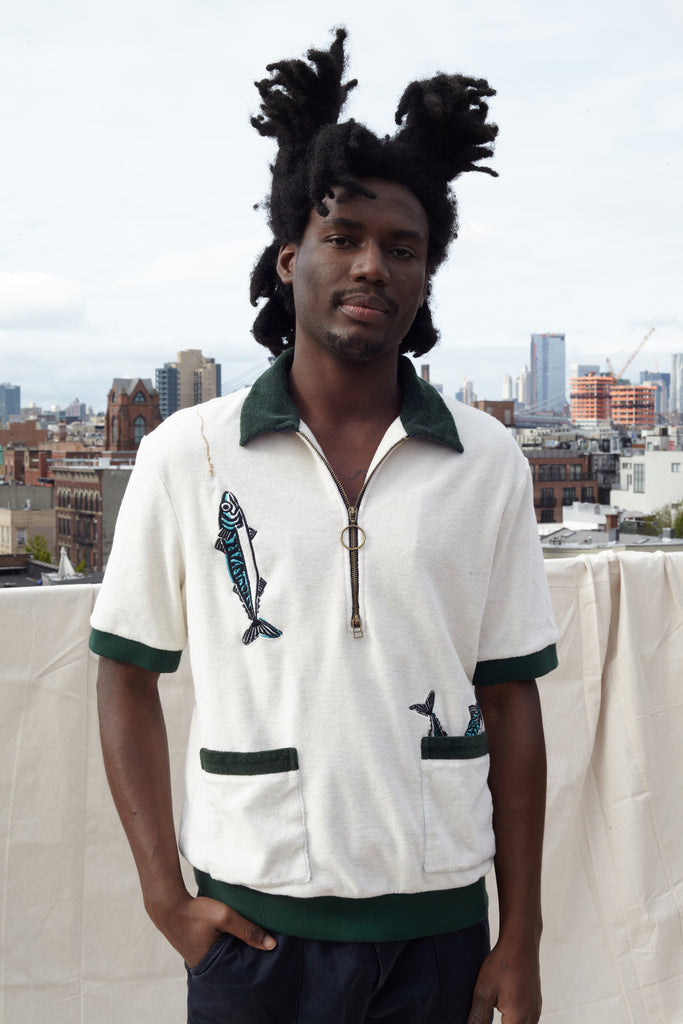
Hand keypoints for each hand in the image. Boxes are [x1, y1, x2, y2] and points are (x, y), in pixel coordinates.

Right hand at [146, 890, 275, 966]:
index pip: (241, 969)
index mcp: (213, 965)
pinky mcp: (198, 949)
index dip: (254, 961)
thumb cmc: (195, 912)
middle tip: (262, 945)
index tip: (268, 953)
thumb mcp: (224, 916)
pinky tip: (234, 934)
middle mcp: (206, 966)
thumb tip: (272, 945)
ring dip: (237, 948)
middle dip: (247, 955)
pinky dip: (227, 943)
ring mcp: (201, 958)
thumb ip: (247, 930)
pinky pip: (218, 950)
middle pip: (234, 964)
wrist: (169, 905)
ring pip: (227, 956)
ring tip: (251, 939)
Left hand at [467, 938, 541, 1023]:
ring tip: (491, 1010)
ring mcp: (535, 1011)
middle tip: (484, 1014)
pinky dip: (514, 1020)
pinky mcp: (535, 1003)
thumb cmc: (502, 964)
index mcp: (518, 1020)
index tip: (480, 1020)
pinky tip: (502, 1011)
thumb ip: (477, 1018)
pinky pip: (526, 1021)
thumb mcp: (483, 991)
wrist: (521, 941)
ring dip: (507, 1023)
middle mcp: (531, 1019)